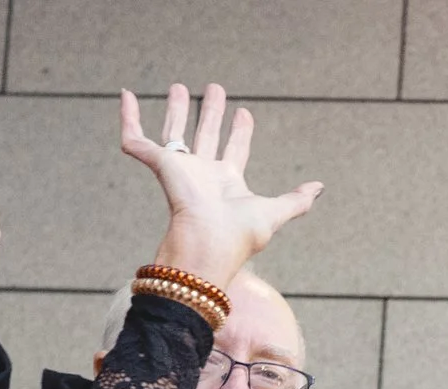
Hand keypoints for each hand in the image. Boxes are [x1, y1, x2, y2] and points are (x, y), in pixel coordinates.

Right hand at [120, 82, 320, 290]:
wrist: (207, 243)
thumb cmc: (238, 235)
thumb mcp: (273, 213)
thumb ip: (296, 201)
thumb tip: (320, 187)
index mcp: (227, 183)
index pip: (234, 151)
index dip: (240, 133)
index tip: (245, 113)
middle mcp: (203, 174)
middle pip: (207, 135)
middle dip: (211, 112)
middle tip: (215, 88)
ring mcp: (180, 168)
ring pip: (176, 131)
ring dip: (178, 109)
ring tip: (180, 86)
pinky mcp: (160, 165)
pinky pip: (136, 138)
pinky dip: (128, 117)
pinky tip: (126, 95)